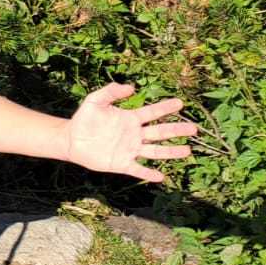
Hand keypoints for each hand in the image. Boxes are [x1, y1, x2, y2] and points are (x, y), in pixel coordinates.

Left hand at [64, 84, 197, 182]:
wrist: (71, 139)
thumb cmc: (84, 118)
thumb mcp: (95, 100)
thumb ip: (111, 92)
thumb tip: (130, 88)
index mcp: (130, 119)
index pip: (152, 112)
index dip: (165, 108)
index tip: (180, 103)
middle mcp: (134, 134)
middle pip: (160, 132)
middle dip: (176, 130)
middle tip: (194, 129)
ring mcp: (130, 150)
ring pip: (155, 151)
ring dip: (171, 152)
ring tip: (187, 151)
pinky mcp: (122, 163)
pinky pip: (138, 169)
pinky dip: (149, 173)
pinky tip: (161, 177)